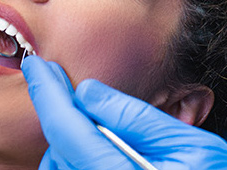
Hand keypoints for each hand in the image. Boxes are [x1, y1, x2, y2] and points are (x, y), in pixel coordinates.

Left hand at [22, 55, 226, 169]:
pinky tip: (96, 146)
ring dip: (69, 138)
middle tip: (71, 86)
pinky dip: (74, 157)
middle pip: (61, 146)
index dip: (48, 92)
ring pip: (61, 164)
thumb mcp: (188, 145)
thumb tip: (87, 92)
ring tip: (96, 123)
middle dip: (64, 112)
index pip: (67, 128)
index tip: (37, 66)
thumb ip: (134, 118)